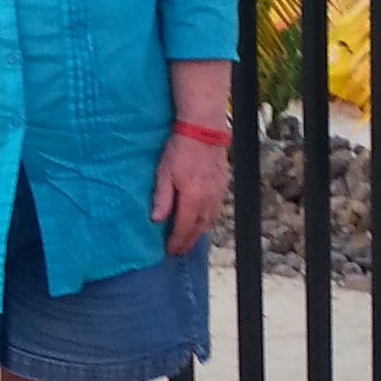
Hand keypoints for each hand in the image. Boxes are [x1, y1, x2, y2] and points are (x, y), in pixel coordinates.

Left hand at [151, 131, 228, 254]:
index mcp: (192, 199)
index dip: (177, 241)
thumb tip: (157, 220)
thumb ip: (162, 198)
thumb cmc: (180, 149)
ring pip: (210, 219)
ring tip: (190, 237)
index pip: (184, 228)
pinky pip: (216, 208)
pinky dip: (208, 218)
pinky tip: (202, 217)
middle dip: (189, 241)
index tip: (170, 251)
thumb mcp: (163, 173)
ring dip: (199, 231)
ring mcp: (218, 191)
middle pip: (199, 228)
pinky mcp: (223, 183)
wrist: (204, 129)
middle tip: (179, 250)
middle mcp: (208, 200)